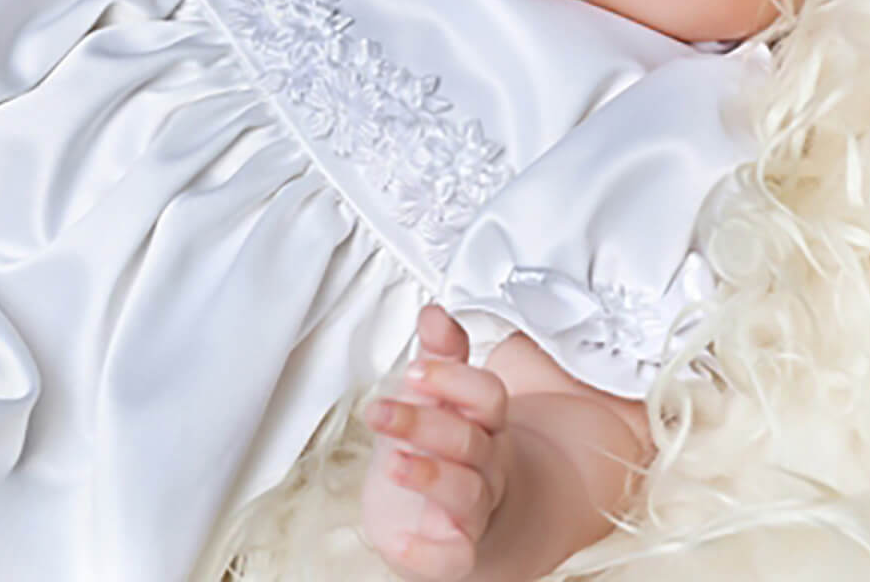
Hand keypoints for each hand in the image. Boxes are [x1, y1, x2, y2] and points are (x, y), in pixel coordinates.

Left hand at [362, 305, 510, 580]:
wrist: (475, 522)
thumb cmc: (451, 451)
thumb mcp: (440, 398)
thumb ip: (439, 356)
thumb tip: (433, 312)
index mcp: (485, 423)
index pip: (488, 396)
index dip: (455, 381)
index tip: (416, 371)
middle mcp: (486, 465)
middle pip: (469, 442)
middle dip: (424, 423)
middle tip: (381, 411)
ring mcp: (474, 511)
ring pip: (466, 494)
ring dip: (429, 477)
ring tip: (394, 463)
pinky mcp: (455, 552)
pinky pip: (453, 558)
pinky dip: (426, 552)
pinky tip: (399, 539)